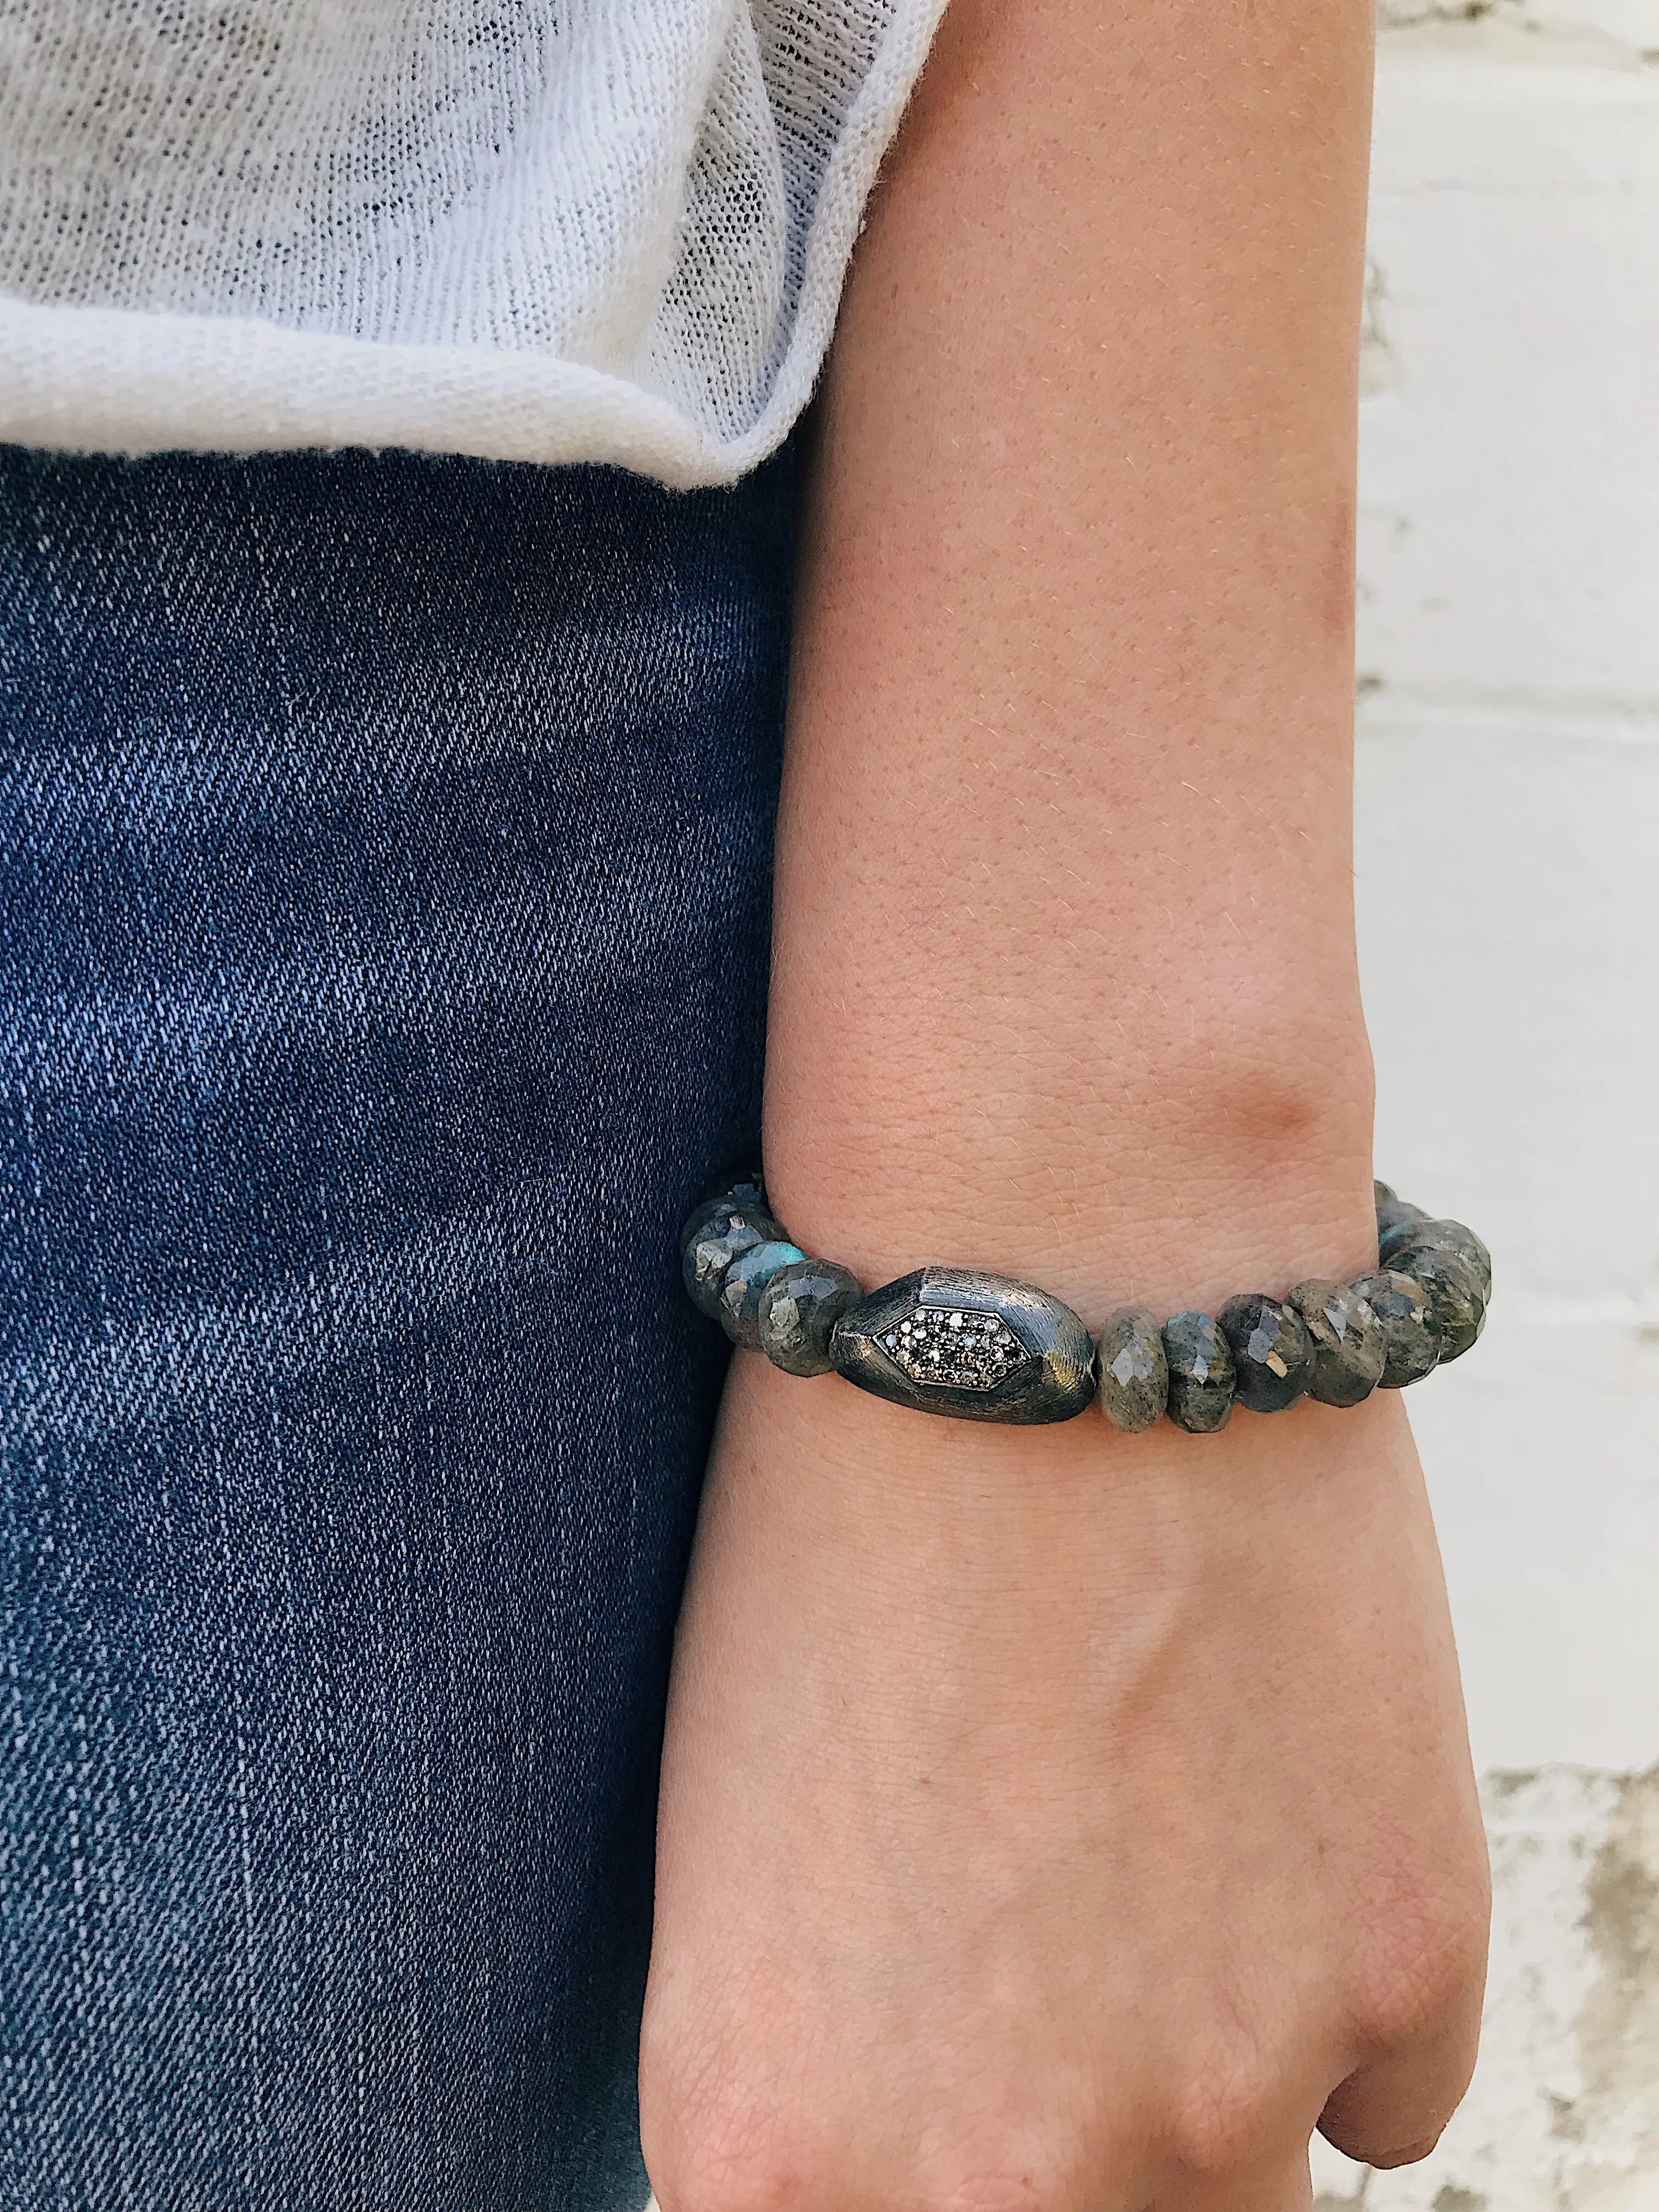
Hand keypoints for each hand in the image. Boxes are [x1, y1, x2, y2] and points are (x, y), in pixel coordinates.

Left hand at [641, 1358, 1488, 2211]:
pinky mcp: (1403, 1975)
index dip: (886, 2182)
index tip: (927, 2103)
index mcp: (767, 2142)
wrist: (1056, 1299)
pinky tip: (1264, 1818)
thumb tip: (908, 2150)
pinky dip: (1333, 1994)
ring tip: (1153, 1912)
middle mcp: (987, 2176)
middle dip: (1050, 2160)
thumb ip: (827, 2073)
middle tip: (1047, 2000)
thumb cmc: (844, 1525)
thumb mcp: (736, 1860)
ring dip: (1201, 2108)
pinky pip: (1379, 2092)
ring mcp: (1215, 2093)